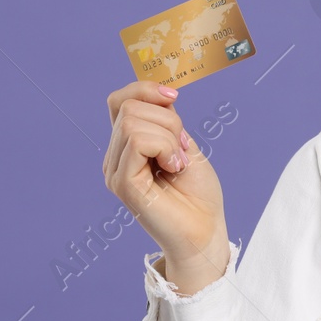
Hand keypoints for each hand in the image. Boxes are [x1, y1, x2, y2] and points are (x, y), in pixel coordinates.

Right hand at [102, 81, 229, 286]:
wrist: (206, 231)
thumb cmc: (198, 195)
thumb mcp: (185, 145)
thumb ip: (167, 121)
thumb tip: (163, 93)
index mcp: (126, 147)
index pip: (120, 101)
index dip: (145, 89)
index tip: (174, 97)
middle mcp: (114, 158)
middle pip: (130, 107)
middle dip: (167, 119)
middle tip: (181, 150)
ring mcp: (115, 171)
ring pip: (133, 121)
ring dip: (168, 136)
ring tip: (177, 163)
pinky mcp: (123, 184)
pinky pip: (138, 141)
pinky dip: (165, 147)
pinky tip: (174, 167)